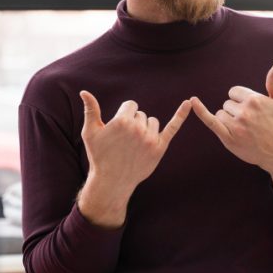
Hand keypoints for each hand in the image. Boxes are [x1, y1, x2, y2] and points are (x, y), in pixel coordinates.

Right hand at [77, 91, 191, 227]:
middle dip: (133, 124)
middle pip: (141, 114)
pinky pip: (172, 127)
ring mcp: (150, 139)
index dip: (124, 115)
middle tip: (124, 142)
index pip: (131, 105)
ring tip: (134, 144)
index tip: (118, 129)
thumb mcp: (90, 133)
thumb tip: (84, 91)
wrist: (112, 181)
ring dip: (145, 128)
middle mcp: (138, 128)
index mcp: (122, 121)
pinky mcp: (160, 148)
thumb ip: (90, 110)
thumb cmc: (99, 155)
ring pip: (152, 122)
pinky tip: (188, 103)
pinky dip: (181, 115)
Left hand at [191, 63, 272, 189]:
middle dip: (235, 111)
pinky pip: (210, 121)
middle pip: (227, 103)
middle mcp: (244, 111)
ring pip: (221, 114)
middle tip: (250, 123)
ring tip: (244, 130)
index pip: (234, 92)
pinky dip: (201, 111)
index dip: (240, 100)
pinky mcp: (229, 138)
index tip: (250, 110)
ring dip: (228, 120)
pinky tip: (192, 102)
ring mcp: (236, 125)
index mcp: (255, 100)